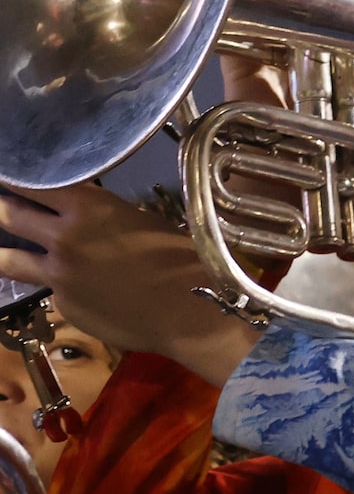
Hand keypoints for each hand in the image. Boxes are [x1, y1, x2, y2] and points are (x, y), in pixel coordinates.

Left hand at [0, 184, 261, 385]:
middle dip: (2, 209)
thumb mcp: (140, 221)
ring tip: (6, 251)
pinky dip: (58, 288)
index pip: (30, 182)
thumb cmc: (182, 260)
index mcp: (85, 207)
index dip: (16, 180)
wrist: (194, 314)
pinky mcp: (63, 306)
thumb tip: (78, 213)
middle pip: (8, 214)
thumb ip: (99, 214)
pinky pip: (50, 291)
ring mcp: (57, 275)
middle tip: (3, 208)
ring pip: (8, 259)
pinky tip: (79, 291)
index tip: (10, 181)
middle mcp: (62, 238)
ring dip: (5, 252)